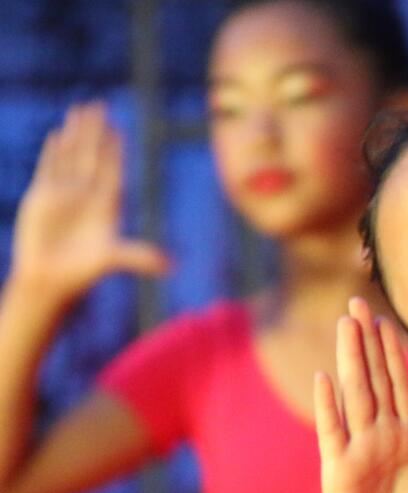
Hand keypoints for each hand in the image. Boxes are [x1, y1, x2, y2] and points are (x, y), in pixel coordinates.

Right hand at [8, 102, 169, 305]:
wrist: (51, 277)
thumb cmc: (84, 271)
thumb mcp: (113, 259)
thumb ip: (139, 258)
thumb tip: (170, 267)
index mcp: (106, 204)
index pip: (112, 170)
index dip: (114, 150)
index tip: (118, 130)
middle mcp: (87, 194)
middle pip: (93, 155)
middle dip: (96, 131)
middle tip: (101, 106)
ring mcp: (65, 193)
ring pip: (71, 155)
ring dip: (75, 133)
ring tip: (79, 110)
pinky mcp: (42, 196)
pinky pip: (49, 167)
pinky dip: (53, 151)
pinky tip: (57, 134)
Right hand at [312, 298, 407, 492]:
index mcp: (405, 435)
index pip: (400, 385)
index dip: (394, 354)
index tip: (391, 322)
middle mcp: (379, 433)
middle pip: (375, 378)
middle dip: (369, 340)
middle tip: (361, 301)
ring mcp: (358, 446)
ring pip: (356, 393)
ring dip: (351, 357)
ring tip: (347, 322)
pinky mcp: (339, 466)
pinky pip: (333, 430)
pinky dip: (328, 405)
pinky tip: (324, 377)